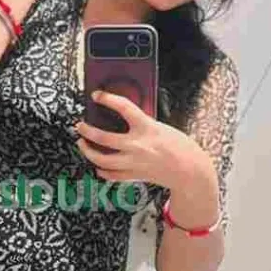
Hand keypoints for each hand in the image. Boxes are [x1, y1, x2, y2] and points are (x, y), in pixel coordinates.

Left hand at [74, 90, 211, 191]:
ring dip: (88, 151)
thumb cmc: (180, 147)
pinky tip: (97, 165)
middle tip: (80, 126)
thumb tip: (123, 120)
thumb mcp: (161, 127)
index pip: (123, 107)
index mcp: (147, 128)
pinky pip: (111, 175)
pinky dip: (101, 170)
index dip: (107, 99)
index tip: (97, 95)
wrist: (190, 171)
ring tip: (82, 144)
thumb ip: (142, 124)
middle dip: (87, 131)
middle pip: (103, 138)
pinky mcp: (134, 175)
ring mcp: (134, 162)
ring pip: (101, 159)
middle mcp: (137, 145)